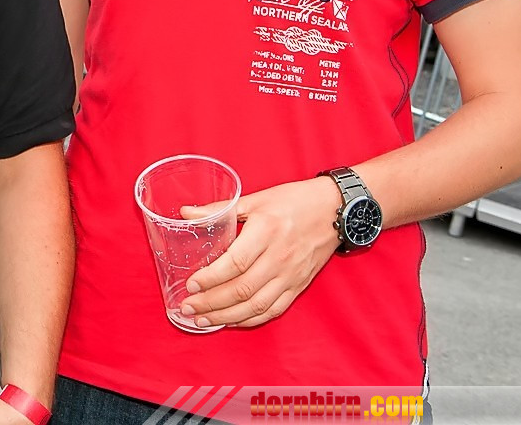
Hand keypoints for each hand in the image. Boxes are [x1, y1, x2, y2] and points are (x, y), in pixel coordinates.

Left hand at [179, 176, 341, 327]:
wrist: (334, 210)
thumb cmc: (293, 201)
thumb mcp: (255, 199)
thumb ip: (219, 208)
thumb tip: (186, 213)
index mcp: (265, 233)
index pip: (234, 264)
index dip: (210, 278)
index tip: (190, 285)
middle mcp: (279, 258)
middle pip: (242, 289)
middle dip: (211, 303)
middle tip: (188, 307)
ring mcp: (291, 276)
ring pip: (256, 305)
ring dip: (227, 317)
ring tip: (203, 320)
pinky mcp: (299, 286)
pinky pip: (274, 310)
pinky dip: (251, 319)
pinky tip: (232, 321)